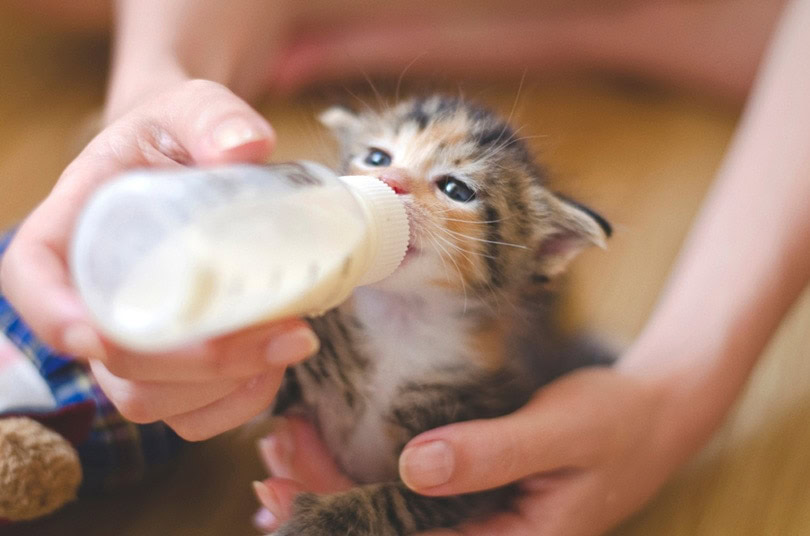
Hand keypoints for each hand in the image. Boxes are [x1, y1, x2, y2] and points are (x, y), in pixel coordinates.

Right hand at [0, 79, 318, 439]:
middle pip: (114, 362)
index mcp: (71, 229)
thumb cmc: (178, 137)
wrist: (196, 166)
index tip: (96, 336)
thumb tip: (246, 146)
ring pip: (152, 400)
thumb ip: (212, 116)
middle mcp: (92, 296)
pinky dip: (237, 403)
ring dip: (225, 386)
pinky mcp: (173, 367)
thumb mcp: (190, 107)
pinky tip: (276, 363)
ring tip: (293, 339)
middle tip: (282, 331)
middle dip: (196, 363)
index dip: (54, 317)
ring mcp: (132, 341)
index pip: (31, 280)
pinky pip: (190, 416)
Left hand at [253, 368, 678, 535]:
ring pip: (392, 518)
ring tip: (281, 459)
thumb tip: (414, 468)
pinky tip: (325, 466)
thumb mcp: (561, 433)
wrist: (654, 414)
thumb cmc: (615, 423)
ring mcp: (480, 522)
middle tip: (271, 461)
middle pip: (388, 535)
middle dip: (322, 504)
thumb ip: (492, 453)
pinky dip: (365, 480)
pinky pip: (410, 499)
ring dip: (335, 491)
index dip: (339, 523)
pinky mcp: (476, 495)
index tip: (285, 492)